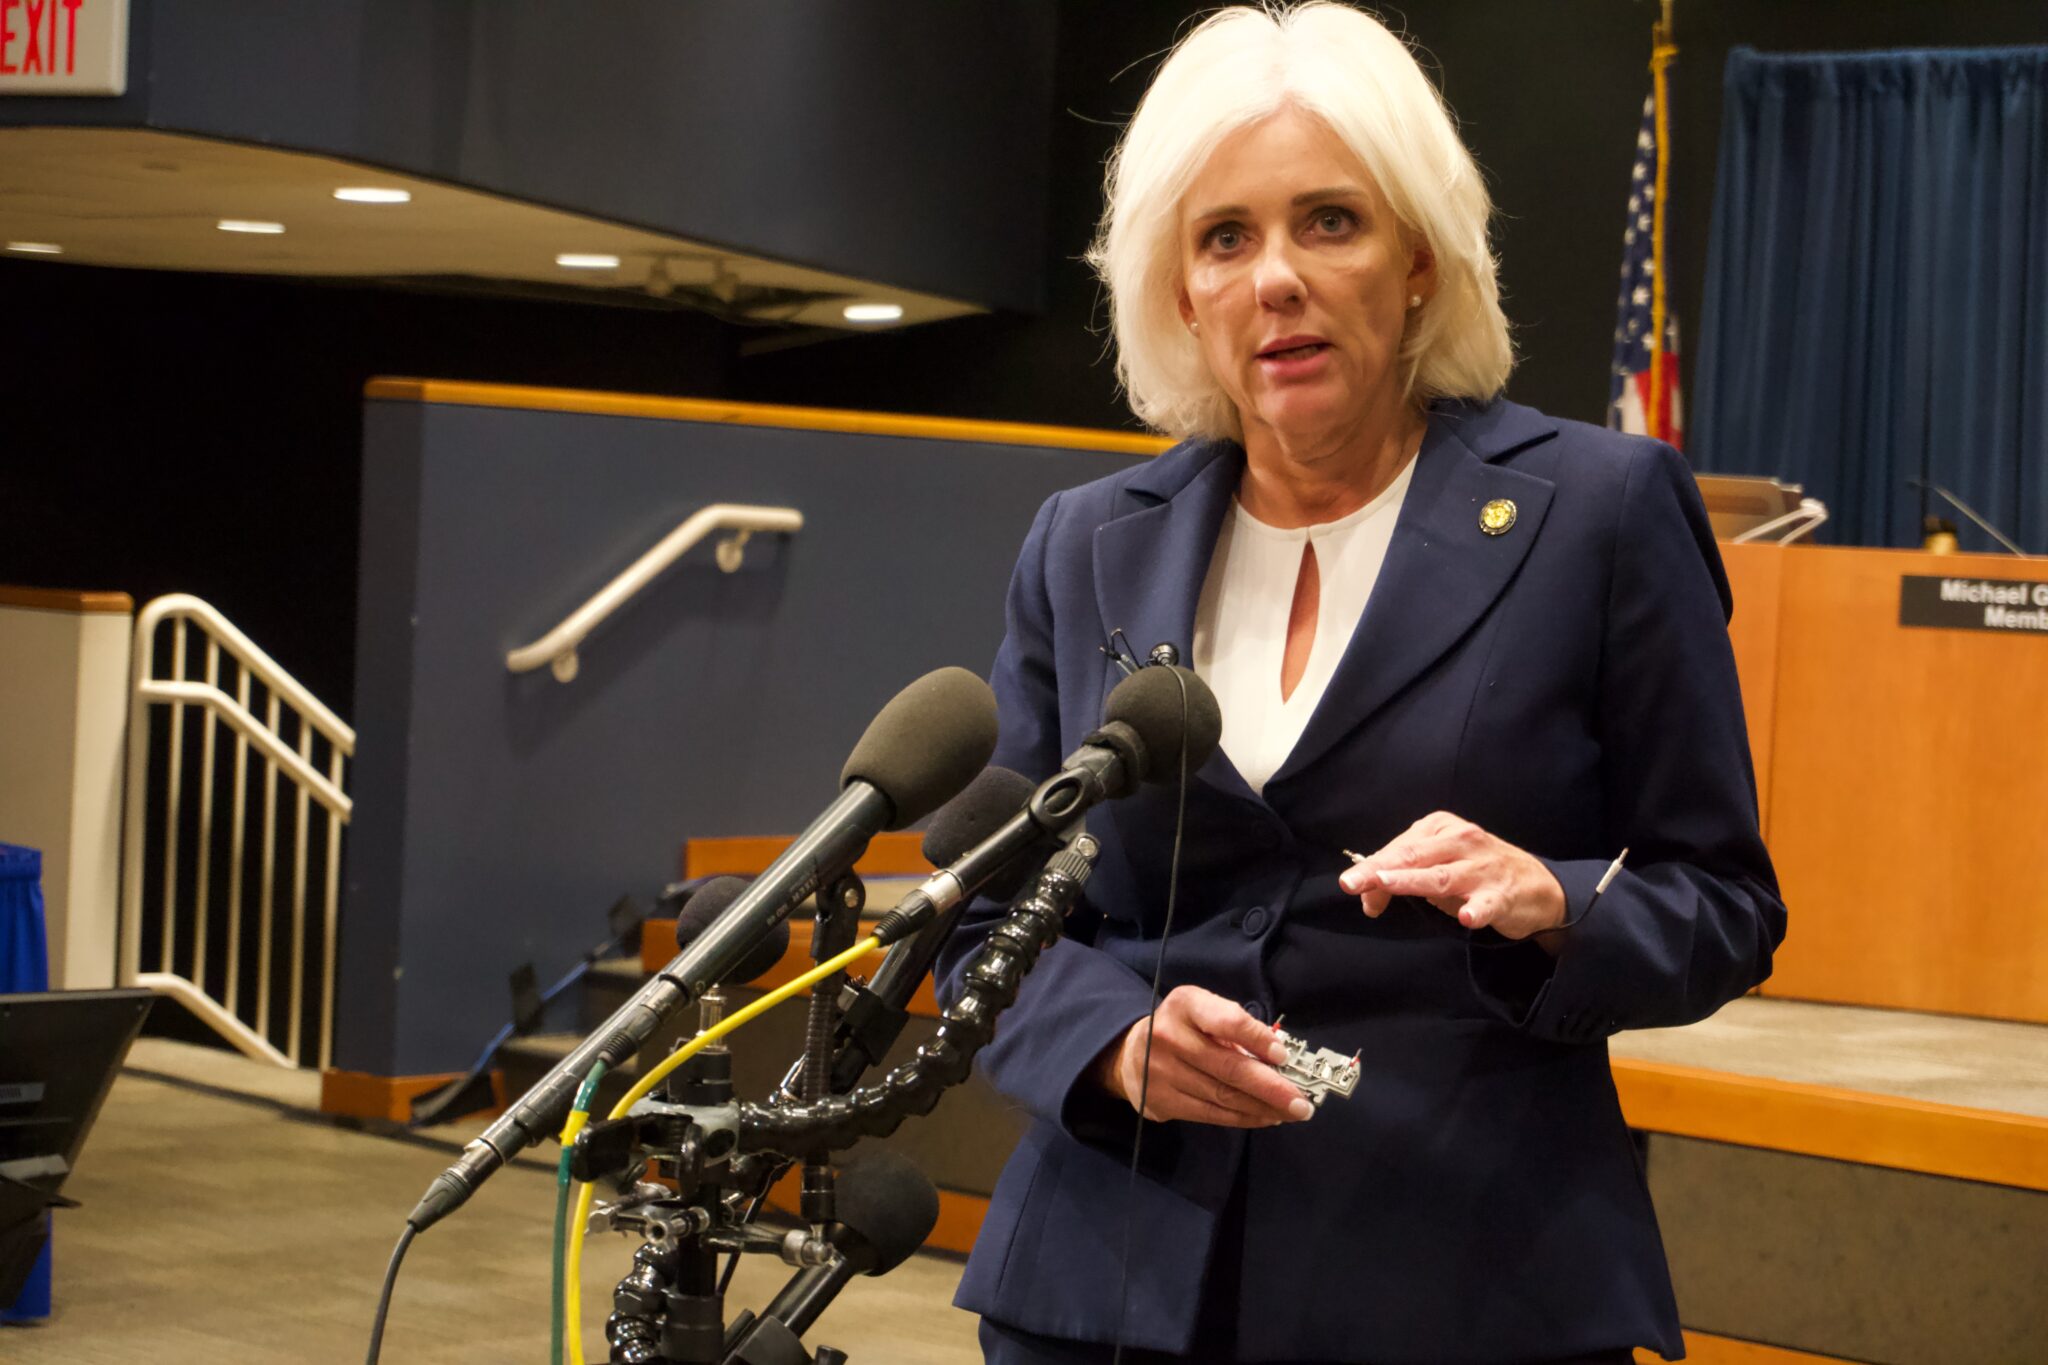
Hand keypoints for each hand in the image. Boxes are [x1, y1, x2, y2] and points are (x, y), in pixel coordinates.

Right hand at [1096, 985, 1313, 1126]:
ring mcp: (1162, 1072)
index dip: (1257, 1039)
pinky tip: (1266, 1117)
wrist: (1130, 1054)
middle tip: (1302, 1102)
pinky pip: (1211, 1114)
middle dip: (1271, 1087)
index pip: (1226, 1021)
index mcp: (1185, 1005)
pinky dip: (1244, 1118)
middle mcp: (1169, 1036)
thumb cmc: (1182, 1027)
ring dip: (1263, 1107)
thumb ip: (1235, 1027)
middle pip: (1228, 1068)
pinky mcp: (1162, 1101)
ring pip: (1223, 1096)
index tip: (1282, 1056)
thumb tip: (1279, 1059)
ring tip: (1291, 1111)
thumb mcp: (1203, 1010)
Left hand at [1339, 811, 1567, 942]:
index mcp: (1441, 828)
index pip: (1399, 848)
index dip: (1372, 868)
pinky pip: (1487, 903)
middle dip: (1379, 870)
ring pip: (1442, 876)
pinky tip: (1468, 917)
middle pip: (1413, 856)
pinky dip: (1477, 910)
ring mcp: (1483, 868)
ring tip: (1385, 885)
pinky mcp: (1503, 895)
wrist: (1538, 885)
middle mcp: (1461, 842)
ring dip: (1412, 881)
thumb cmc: (1476, 872)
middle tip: (1351, 883)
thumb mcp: (1439, 867)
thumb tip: (1366, 895)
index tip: (1351, 886)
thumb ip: (1403, 876)